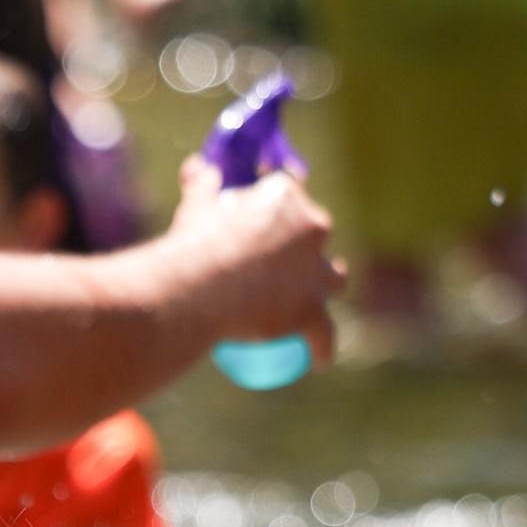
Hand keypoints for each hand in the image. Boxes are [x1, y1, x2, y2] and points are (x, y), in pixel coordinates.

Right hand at [169, 158, 341, 365]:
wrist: (195, 289)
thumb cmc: (193, 245)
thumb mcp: (195, 207)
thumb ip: (200, 184)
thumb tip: (196, 167)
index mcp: (284, 195)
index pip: (291, 193)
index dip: (285, 205)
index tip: (270, 220)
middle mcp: (309, 226)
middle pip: (317, 231)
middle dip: (312, 241)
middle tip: (293, 259)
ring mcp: (314, 269)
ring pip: (333, 279)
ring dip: (329, 285)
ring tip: (319, 299)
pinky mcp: (311, 309)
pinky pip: (325, 334)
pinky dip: (323, 347)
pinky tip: (320, 359)